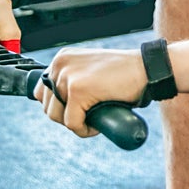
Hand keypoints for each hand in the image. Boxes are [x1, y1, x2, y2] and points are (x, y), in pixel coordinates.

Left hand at [33, 48, 147, 137]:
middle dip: (67, 117)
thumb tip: (55, 106)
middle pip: (48, 106)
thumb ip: (72, 80)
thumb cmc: (124, 74)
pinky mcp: (77, 90)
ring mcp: (67, 76)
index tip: (76, 110)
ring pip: (57, 117)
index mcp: (62, 58)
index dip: (58, 107)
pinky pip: (72, 123)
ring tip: (95, 118)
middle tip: (89, 114)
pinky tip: (98, 124)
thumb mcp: (90, 71)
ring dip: (76, 124)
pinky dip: (85, 130)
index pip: (41, 92)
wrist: (147, 69)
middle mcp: (60, 64)